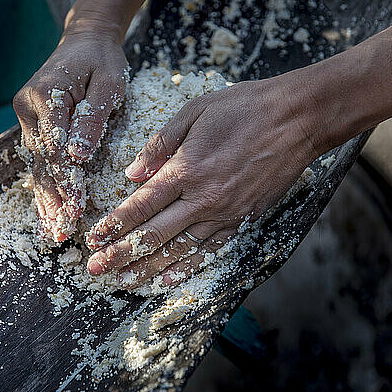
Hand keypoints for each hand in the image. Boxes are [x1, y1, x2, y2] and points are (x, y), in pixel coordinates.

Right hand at [13, 33, 127, 240]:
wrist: (85, 41)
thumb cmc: (101, 60)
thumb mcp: (108, 83)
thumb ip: (91, 118)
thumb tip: (77, 156)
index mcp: (47, 96)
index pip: (56, 148)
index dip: (67, 181)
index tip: (76, 208)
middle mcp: (29, 109)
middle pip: (43, 161)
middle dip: (54, 199)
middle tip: (61, 231)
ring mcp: (27, 117)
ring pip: (37, 165)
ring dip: (45, 199)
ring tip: (51, 230)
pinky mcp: (32, 123)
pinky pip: (38, 159)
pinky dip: (44, 186)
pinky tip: (46, 210)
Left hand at [84, 77, 320, 286]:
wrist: (298, 119)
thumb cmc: (245, 108)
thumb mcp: (194, 112)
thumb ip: (159, 144)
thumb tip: (131, 173)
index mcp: (186, 169)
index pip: (140, 206)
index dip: (114, 225)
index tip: (93, 239)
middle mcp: (203, 199)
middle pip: (153, 235)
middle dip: (120, 255)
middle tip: (96, 270)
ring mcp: (225, 214)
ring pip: (179, 250)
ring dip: (147, 269)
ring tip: (123, 283)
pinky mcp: (243, 220)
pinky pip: (209, 251)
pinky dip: (186, 268)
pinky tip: (167, 280)